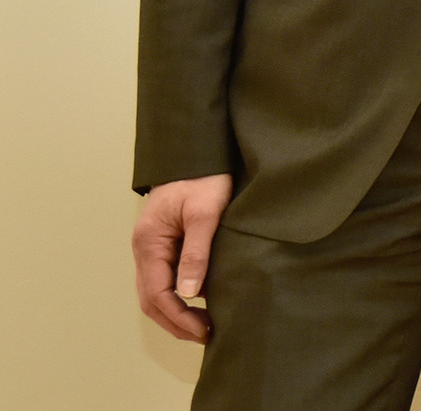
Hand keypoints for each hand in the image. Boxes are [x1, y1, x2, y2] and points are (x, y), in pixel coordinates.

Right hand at [131, 173, 231, 342]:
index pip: (157, 293)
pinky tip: (201, 304)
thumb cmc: (203, 178)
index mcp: (149, 243)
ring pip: (156, 292)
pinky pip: (164, 279)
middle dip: (176, 322)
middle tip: (205, 335)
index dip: (178, 317)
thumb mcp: (206, 213)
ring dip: (176, 313)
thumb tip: (188, 293)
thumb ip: (197, 252)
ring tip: (204, 326)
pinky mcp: (163, 244)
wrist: (196, 153)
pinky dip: (178, 297)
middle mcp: (144, 249)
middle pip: (151, 299)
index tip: (203, 330)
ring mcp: (151, 248)